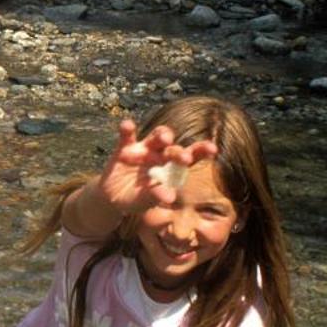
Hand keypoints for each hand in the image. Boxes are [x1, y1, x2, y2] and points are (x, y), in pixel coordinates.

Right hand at [98, 116, 217, 214]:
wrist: (113, 199)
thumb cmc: (136, 199)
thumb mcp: (145, 201)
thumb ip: (156, 196)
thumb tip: (170, 196)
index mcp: (171, 168)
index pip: (189, 157)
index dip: (201, 151)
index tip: (213, 149)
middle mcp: (160, 155)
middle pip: (173, 148)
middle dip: (179, 152)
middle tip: (185, 158)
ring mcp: (143, 150)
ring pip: (155, 137)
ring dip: (161, 135)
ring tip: (165, 139)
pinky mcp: (124, 148)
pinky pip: (127, 136)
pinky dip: (127, 129)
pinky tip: (127, 125)